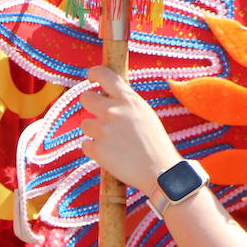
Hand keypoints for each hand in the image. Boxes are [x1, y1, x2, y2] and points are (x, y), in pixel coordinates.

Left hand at [79, 66, 182, 192]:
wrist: (161, 172)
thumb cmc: (156, 144)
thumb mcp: (145, 114)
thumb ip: (126, 103)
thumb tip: (108, 95)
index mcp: (129, 99)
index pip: (103, 74)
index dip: (93, 74)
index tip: (91, 78)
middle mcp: (113, 111)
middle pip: (85, 97)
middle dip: (89, 105)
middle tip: (100, 116)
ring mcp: (103, 130)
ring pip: (85, 124)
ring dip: (95, 132)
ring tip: (114, 143)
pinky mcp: (96, 149)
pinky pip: (85, 145)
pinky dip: (95, 151)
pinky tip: (111, 155)